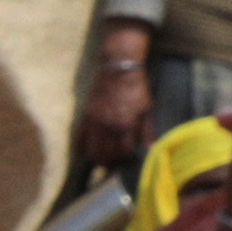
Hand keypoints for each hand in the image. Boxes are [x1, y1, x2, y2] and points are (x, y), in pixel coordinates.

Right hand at [76, 42, 153, 163]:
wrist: (118, 68)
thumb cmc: (136, 88)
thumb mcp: (146, 109)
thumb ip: (147, 131)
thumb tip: (152, 149)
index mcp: (125, 123)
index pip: (123, 151)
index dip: (125, 158)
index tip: (128, 157)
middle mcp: (108, 125)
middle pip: (105, 154)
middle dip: (110, 162)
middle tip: (115, 162)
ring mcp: (94, 121)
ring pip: (91, 150)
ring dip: (96, 158)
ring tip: (102, 160)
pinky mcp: (85, 116)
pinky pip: (80, 139)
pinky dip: (82, 149)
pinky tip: (87, 152)